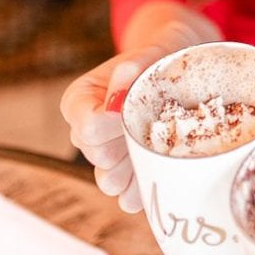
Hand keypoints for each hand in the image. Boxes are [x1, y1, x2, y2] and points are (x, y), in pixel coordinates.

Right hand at [58, 44, 171, 212]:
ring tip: (157, 145)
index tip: (136, 109)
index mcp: (78, 101)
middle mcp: (85, 133)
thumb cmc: (157, 62)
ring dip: (135, 167)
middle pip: (99, 157)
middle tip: (153, 124)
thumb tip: (123, 82)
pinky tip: (161, 165)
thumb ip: (133, 66)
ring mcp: (105, 159)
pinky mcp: (125, 179)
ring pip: (109, 182)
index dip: (115, 124)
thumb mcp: (147, 55)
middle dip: (128, 142)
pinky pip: (127, 199)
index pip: (87, 129)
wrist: (176, 73)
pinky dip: (146, 185)